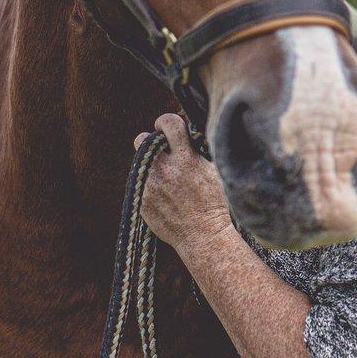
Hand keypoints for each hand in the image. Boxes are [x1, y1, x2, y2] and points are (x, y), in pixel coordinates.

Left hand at [135, 114, 234, 253]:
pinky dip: (151, 186)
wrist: (204, 236)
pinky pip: (141, 185)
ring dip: (152, 165)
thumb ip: (199, 151)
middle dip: (151, 141)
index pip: (168, 123)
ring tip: (167, 177)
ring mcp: (150, 187)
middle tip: (162, 150)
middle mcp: (164, 170)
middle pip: (143, 140)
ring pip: (140, 163)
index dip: (166, 121)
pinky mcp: (142, 202)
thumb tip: (189, 135)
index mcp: (185, 159)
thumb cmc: (216, 204)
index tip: (167, 127)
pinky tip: (166, 197)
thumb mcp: (216, 171)